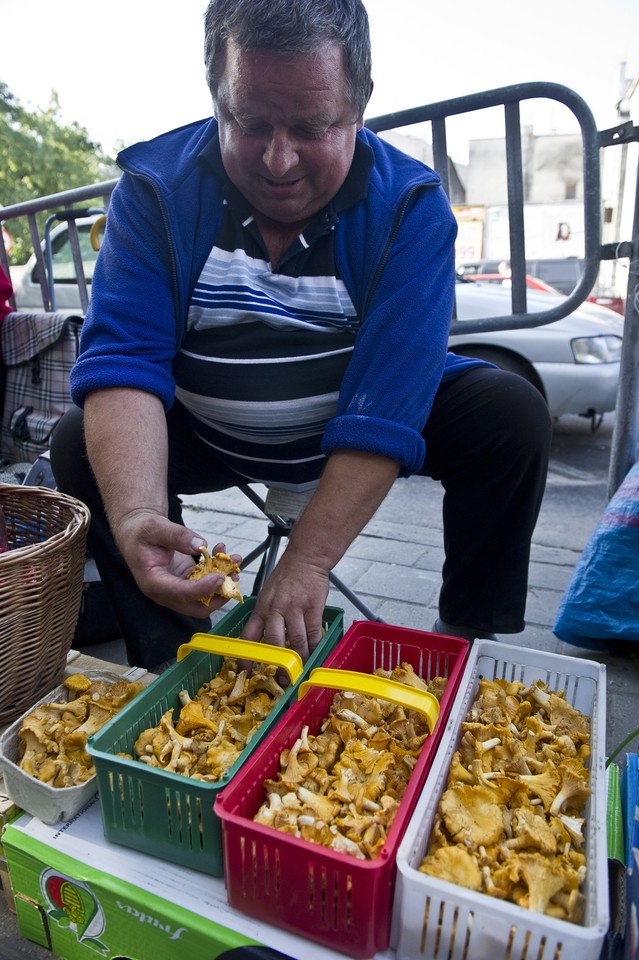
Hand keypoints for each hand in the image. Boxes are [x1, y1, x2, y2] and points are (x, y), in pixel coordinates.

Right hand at [114, 509, 240, 617]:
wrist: (139, 532)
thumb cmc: (141, 531)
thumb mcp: (155, 527)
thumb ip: (176, 536)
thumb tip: (200, 545)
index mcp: (153, 582)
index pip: (180, 594)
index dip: (202, 589)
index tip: (220, 577)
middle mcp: (166, 591)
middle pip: (196, 606)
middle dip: (219, 594)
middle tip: (233, 575)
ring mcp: (177, 588)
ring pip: (205, 596)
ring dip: (223, 582)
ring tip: (234, 559)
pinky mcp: (186, 580)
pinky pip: (206, 583)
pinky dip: (218, 571)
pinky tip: (223, 552)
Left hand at [240, 548, 328, 662]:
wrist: (305, 559)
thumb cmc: (286, 577)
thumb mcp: (267, 594)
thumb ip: (265, 615)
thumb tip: (265, 641)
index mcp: (261, 608)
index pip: (249, 636)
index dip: (247, 656)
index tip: (246, 672)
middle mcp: (275, 609)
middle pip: (274, 644)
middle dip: (278, 666)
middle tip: (282, 681)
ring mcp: (295, 608)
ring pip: (296, 642)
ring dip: (299, 661)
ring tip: (300, 673)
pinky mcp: (313, 607)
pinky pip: (314, 633)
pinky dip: (315, 647)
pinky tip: (315, 655)